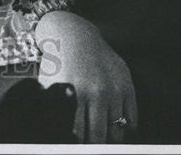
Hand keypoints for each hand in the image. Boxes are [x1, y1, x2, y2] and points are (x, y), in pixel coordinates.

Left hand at [35, 11, 136, 143]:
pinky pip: (131, 119)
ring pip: (116, 131)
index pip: (78, 134)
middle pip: (98, 136)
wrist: (76, 37)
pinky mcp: (127, 86)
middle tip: (89, 143)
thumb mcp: (49, 84)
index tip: (75, 144)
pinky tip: (115, 127)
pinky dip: (125, 128)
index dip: (76, 142)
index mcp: (73, 94)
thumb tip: (53, 133)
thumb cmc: (59, 63)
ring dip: (108, 138)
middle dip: (92, 143)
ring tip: (101, 136)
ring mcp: (114, 90)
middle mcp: (96, 93)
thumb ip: (51, 107)